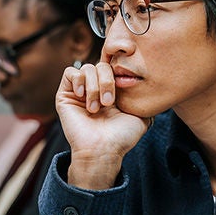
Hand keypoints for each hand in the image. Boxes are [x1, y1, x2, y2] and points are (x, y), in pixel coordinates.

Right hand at [56, 62, 150, 189]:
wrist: (103, 149)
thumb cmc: (123, 136)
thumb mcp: (142, 114)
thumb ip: (145, 99)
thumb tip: (151, 87)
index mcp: (113, 91)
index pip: (115, 67)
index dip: (119, 72)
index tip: (123, 91)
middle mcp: (96, 89)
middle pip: (102, 65)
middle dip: (107, 81)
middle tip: (109, 103)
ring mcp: (80, 92)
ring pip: (87, 68)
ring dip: (94, 86)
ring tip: (96, 108)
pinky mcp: (65, 95)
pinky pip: (70, 72)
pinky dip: (79, 80)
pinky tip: (82, 95)